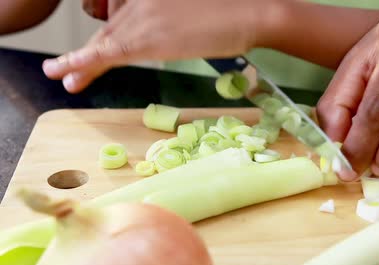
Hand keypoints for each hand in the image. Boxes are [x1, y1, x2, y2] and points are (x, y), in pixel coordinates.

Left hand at [44, 0, 279, 92]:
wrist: (248, 12)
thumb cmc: (229, 12)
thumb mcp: (191, 11)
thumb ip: (169, 19)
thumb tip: (165, 33)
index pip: (118, 16)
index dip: (103, 36)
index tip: (90, 52)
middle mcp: (138, 0)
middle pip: (108, 29)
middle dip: (86, 51)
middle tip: (64, 68)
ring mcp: (141, 16)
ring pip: (104, 42)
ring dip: (79, 61)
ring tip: (60, 74)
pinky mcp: (147, 38)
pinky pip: (108, 53)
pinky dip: (84, 63)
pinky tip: (65, 71)